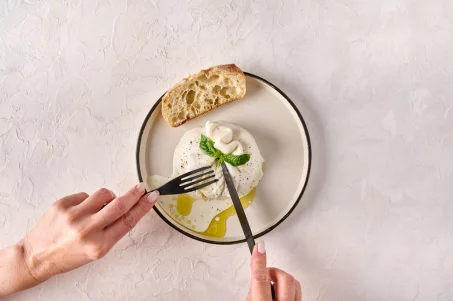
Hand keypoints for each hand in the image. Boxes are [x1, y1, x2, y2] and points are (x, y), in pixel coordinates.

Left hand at [18, 183, 158, 283]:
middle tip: (141, 188)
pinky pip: (85, 194)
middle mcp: (86, 230)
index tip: (151, 197)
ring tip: (99, 207)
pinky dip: (87, 200)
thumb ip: (113, 230)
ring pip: (104, 193)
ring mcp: (73, 215)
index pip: (128, 220)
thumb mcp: (97, 250)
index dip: (143, 207)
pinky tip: (81, 211)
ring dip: (108, 197)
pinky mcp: (62, 204)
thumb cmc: (68, 256)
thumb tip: (128, 207)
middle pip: (119, 204)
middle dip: (134, 193)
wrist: (37, 256)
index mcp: (99, 245)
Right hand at [247, 241, 301, 300]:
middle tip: (266, 274)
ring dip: (283, 279)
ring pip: (294, 283)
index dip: (259, 260)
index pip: (260, 279)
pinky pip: (298, 291)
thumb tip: (256, 278)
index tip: (259, 246)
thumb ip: (253, 293)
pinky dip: (290, 288)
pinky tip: (282, 292)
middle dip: (274, 271)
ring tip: (274, 286)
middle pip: (283, 277)